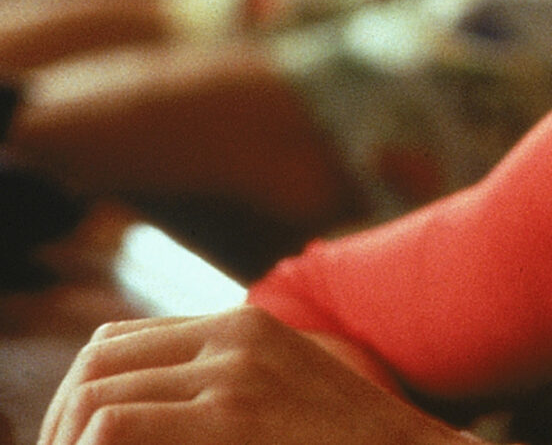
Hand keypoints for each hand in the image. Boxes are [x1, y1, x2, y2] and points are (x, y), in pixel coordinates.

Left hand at [39, 306, 466, 444]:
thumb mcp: (284, 397)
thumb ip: (225, 388)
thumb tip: (132, 420)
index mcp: (245, 328)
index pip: (117, 343)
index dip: (76, 400)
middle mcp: (235, 337)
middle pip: (96, 364)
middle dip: (59, 425)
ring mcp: (234, 374)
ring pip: (94, 395)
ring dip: (69, 443)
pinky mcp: (232, 417)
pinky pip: (116, 427)